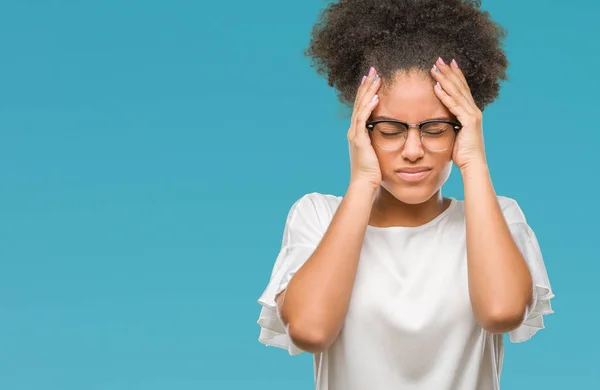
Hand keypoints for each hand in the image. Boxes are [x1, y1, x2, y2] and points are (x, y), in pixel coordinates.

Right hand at [347, 67, 381, 189]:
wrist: (364, 184)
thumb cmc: (373, 172)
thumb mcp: (377, 152)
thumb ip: (380, 141)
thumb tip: (391, 135)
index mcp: (358, 132)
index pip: (362, 106)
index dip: (367, 91)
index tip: (374, 78)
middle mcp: (354, 130)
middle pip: (360, 102)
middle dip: (366, 85)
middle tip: (373, 70)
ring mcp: (355, 134)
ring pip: (361, 107)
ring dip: (368, 91)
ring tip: (375, 78)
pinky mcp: (358, 139)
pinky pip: (363, 120)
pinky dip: (368, 108)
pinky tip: (375, 97)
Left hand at [430, 57, 486, 170]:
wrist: (473, 165)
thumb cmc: (463, 153)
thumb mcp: (456, 134)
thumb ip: (451, 124)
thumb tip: (442, 121)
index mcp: (471, 112)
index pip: (462, 89)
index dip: (455, 75)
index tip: (447, 64)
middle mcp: (473, 110)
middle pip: (460, 86)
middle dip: (449, 72)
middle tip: (439, 59)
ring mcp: (472, 115)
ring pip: (456, 92)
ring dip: (445, 79)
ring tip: (435, 68)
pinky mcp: (469, 121)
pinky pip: (454, 106)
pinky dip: (445, 96)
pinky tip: (437, 87)